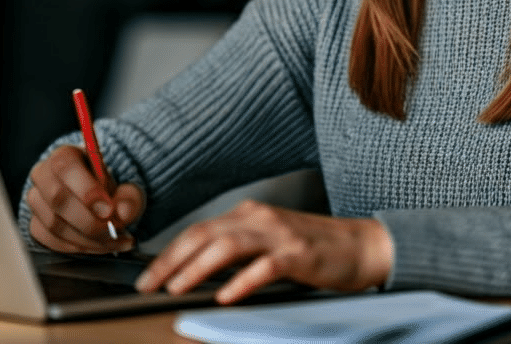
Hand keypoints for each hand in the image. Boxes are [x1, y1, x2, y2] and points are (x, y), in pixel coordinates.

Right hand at [26, 145, 144, 252]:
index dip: (86, 189)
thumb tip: (123, 212)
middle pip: (57, 197)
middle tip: (113, 229)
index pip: (65, 167)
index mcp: (65, 155)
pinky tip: (99, 246)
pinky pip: (51, 240)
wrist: (98, 204)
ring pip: (54, 223)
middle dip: (88, 220)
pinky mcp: (35, 224)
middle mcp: (44, 174)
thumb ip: (130, 197)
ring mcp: (36, 201)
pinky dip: (78, 247)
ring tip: (114, 240)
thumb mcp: (128, 188)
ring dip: (87, 238)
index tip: (108, 209)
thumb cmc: (109, 191)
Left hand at [134, 199, 393, 303]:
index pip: (197, 231)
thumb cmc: (313, 250)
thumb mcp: (268, 244)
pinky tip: (226, 296)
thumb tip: (196, 274)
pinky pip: (264, 267)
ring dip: (196, 268)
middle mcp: (259, 219)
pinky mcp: (299, 254)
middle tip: (148, 284)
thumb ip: (236, 253)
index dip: (169, 253)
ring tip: (176, 288)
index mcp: (248, 215)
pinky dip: (242, 281)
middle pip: (203, 235)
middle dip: (171, 261)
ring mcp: (279, 235)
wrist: (362, 246)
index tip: (148, 275)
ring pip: (226, 246)